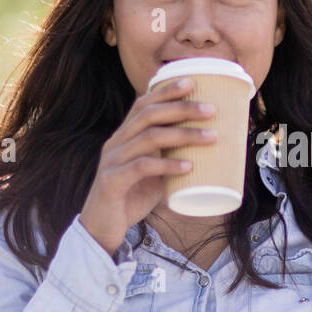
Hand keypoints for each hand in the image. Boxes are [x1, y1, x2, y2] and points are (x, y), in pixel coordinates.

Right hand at [78, 77, 216, 256]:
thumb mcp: (152, 173)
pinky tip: (188, 167)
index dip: (166, 91)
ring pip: (148, 137)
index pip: (143, 104)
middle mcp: (116, 143)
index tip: (193, 81)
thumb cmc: (130, 198)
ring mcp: (112, 161)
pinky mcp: (112, 182)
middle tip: (211, 109)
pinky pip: (141, 167)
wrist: (100, 230)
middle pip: (148, 114)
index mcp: (124, 137)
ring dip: (183, 134)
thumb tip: (207, 151)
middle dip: (181, 108)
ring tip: (211, 137)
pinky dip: (167, 165)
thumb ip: (170, 159)